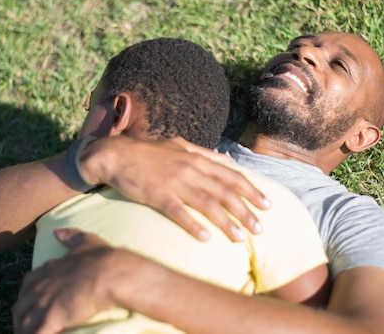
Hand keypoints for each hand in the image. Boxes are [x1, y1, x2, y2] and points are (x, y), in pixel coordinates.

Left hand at [12, 228, 122, 333]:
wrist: (110, 273)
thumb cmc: (102, 258)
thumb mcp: (86, 241)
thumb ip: (71, 236)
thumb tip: (57, 231)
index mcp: (48, 270)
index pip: (28, 283)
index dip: (27, 294)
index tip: (31, 302)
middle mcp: (41, 287)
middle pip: (20, 306)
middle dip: (21, 317)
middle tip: (27, 325)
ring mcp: (44, 303)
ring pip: (23, 323)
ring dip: (24, 330)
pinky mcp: (52, 319)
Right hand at [82, 136, 269, 241]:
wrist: (117, 155)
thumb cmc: (148, 152)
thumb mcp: (179, 145)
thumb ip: (204, 153)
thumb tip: (228, 159)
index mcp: (197, 158)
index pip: (231, 175)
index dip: (251, 190)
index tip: (266, 205)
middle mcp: (190, 169)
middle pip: (225, 192)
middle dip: (245, 211)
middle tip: (260, 229)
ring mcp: (174, 182)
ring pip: (207, 204)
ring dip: (226, 222)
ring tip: (240, 238)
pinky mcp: (158, 195)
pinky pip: (179, 212)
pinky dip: (193, 225)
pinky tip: (205, 238)